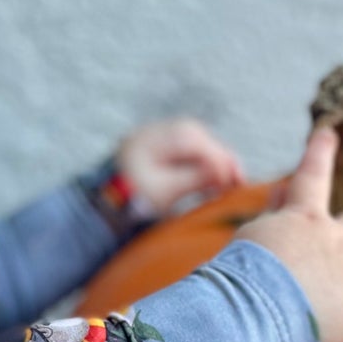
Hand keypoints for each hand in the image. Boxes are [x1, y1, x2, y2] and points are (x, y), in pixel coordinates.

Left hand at [115, 118, 244, 216]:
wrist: (103, 209)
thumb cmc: (133, 202)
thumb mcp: (167, 192)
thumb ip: (196, 179)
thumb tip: (225, 173)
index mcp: (150, 139)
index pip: (191, 141)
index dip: (217, 160)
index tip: (234, 180)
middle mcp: (151, 133)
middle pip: (195, 138)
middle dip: (219, 158)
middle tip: (239, 179)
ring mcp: (151, 139)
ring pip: (192, 142)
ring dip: (212, 160)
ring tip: (229, 181)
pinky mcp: (154, 151)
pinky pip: (183, 150)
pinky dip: (199, 163)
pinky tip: (211, 180)